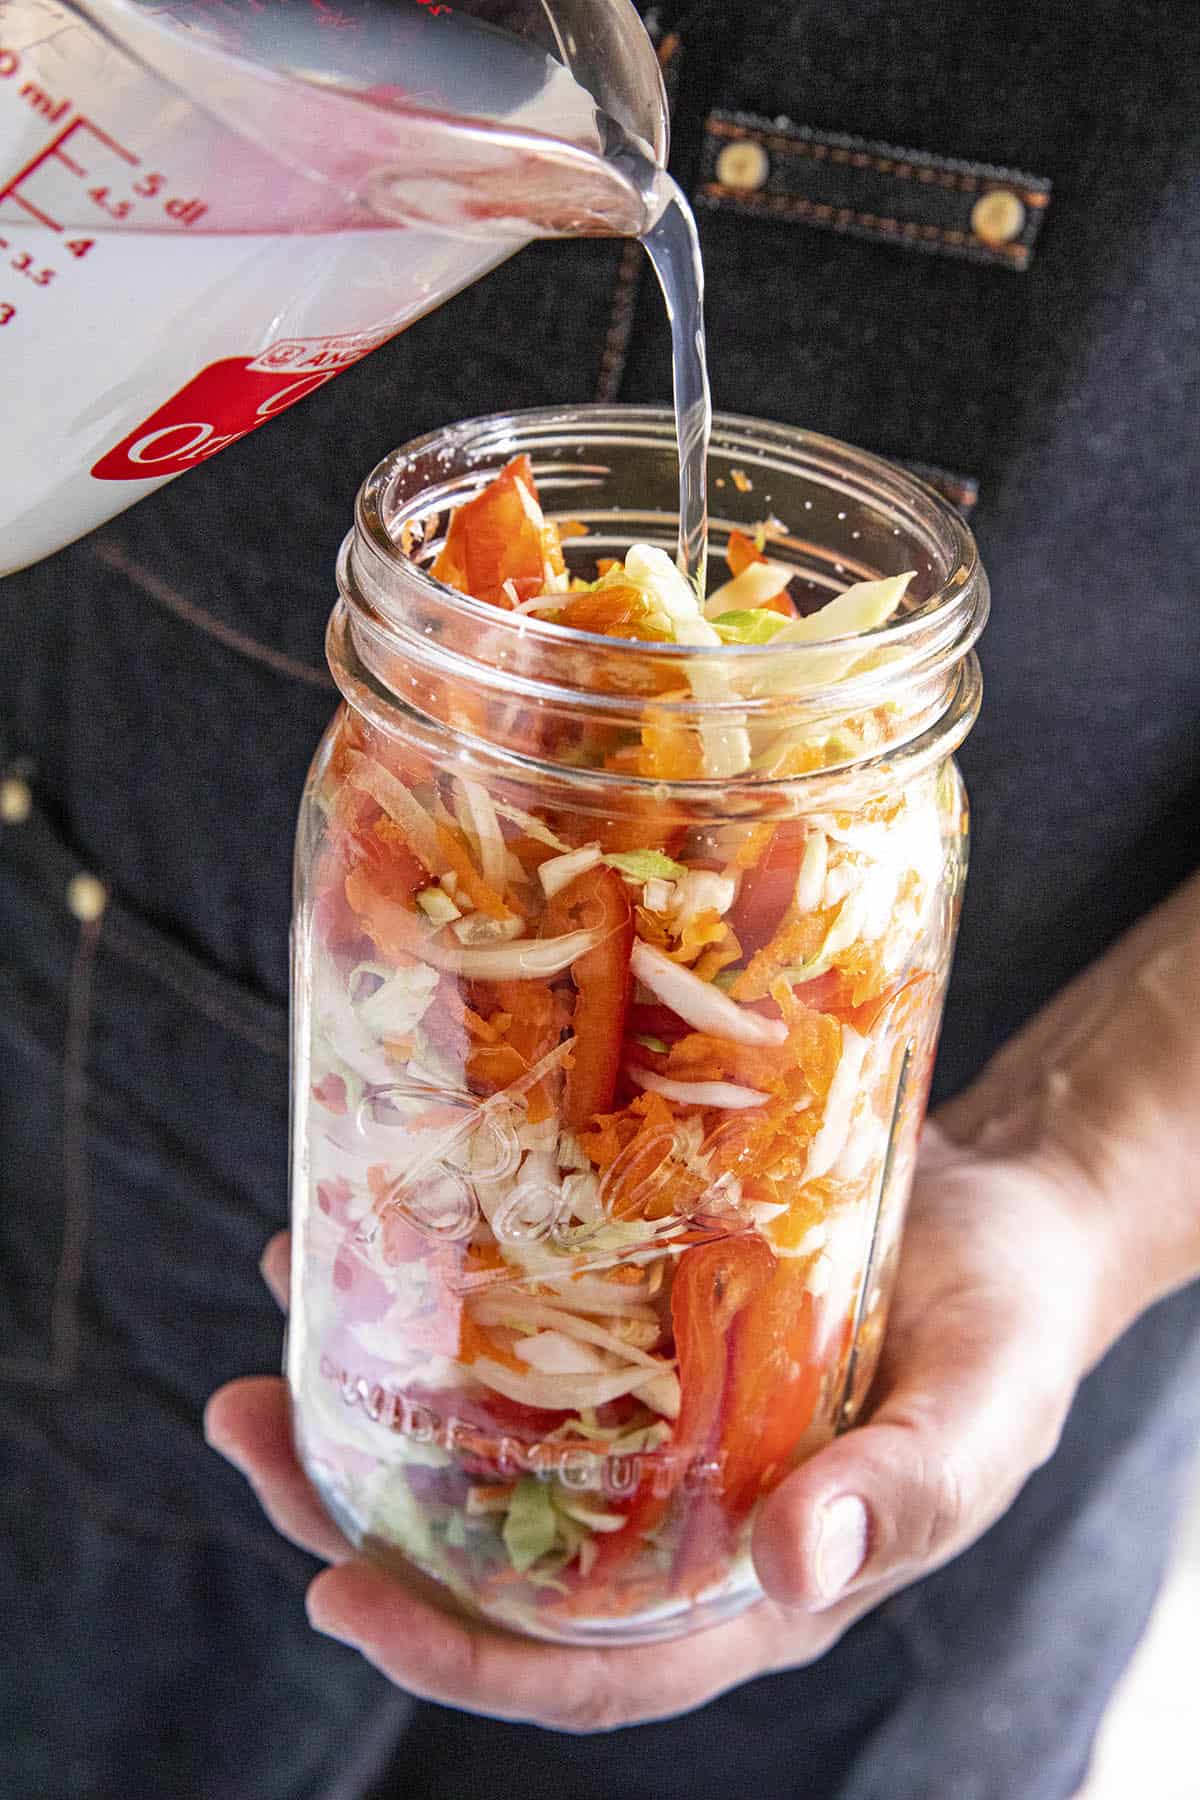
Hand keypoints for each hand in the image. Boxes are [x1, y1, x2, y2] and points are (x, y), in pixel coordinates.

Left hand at [205, 1122, 1120, 1731]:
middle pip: (491, 1555)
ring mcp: (646, 1418)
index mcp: (746, 1583)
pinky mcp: (637, 1322)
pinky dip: (439, 1288)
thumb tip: (795, 1569)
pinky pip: (518, 1325)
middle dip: (354, 1511)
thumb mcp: (980, 1411)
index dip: (458, 1659)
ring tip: (283, 1300)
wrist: (1006, 1213)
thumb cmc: (1005, 1329)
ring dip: (366, 1388)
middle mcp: (671, 1515)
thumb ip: (905, 1488)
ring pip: (481, 1437)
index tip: (338, 1598)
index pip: (587, 1668)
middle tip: (247, 1424)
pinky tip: (375, 1220)